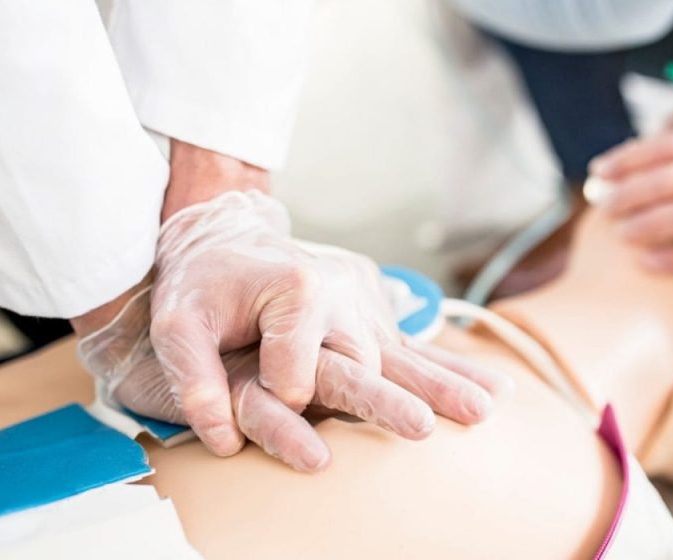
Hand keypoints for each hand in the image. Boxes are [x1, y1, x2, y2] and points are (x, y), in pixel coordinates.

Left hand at [148, 189, 507, 465]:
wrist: (229, 236)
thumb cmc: (202, 281)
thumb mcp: (178, 323)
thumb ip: (194, 376)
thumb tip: (222, 436)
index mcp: (294, 290)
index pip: (295, 366)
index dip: (282, 393)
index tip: (274, 401)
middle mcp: (339, 295)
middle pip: (367, 361)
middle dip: (390, 398)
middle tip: (420, 430)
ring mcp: (363, 305)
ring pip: (404, 355)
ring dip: (443, 384)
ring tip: (482, 410)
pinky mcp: (376, 315)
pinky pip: (416, 345)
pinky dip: (453, 367)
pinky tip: (494, 388)